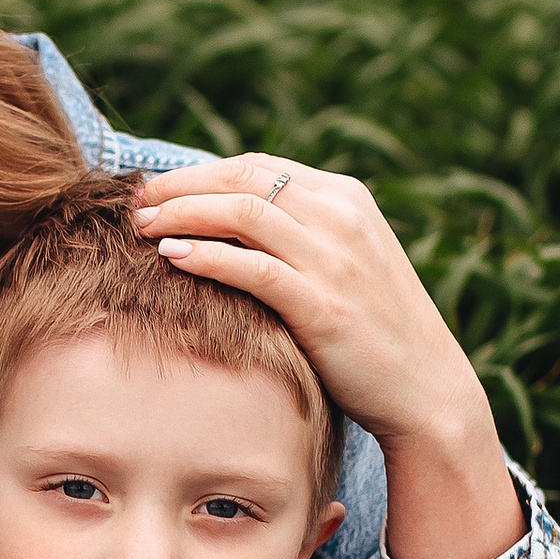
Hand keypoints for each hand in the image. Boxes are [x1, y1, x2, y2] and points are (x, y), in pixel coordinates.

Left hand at [127, 154, 520, 558]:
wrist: (425, 391)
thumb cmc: (373, 335)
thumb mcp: (342, 267)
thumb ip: (296, 238)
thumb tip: (224, 228)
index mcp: (346, 198)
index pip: (256, 167)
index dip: (197, 174)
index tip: (154, 191)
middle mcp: (342, 217)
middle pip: (242, 180)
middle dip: (179, 187)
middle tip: (134, 205)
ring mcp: (335, 259)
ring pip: (242, 213)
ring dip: (183, 214)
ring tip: (141, 229)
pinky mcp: (324, 304)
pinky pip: (253, 267)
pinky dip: (207, 256)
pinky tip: (172, 257)